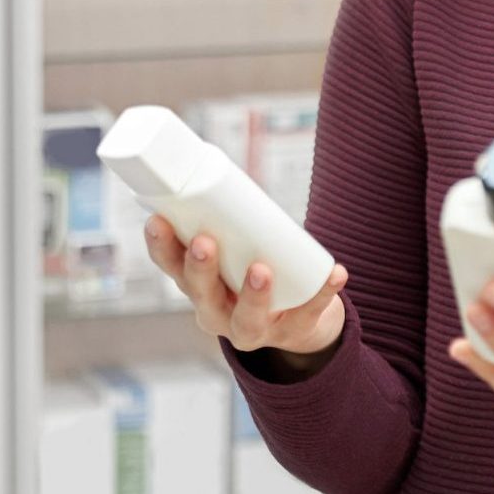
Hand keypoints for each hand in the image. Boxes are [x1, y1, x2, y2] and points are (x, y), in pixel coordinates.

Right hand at [143, 215, 349, 361]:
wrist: (294, 320)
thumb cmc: (252, 268)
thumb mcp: (232, 248)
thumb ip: (226, 214)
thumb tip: (218, 163)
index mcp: (197, 286)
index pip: (170, 267)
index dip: (160, 246)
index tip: (158, 220)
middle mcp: (216, 312)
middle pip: (201, 295)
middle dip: (200, 269)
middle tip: (205, 242)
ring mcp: (253, 328)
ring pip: (247, 319)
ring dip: (253, 295)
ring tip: (261, 270)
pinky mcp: (292, 331)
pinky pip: (308, 314)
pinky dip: (322, 293)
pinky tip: (335, 273)